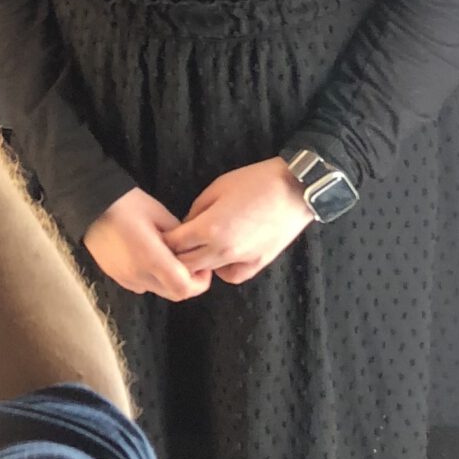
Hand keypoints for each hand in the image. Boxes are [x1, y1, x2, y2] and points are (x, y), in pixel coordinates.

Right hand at [84, 187, 212, 302]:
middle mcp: (138, 275)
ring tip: (169, 258)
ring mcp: (125, 278)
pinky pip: (142, 285)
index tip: (202, 266)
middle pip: (174, 294)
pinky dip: (153, 278)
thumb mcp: (160, 214)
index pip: (184, 288)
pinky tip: (150, 258)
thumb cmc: (126, 204)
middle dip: (188, 283)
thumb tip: (189, 249)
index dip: (200, 281)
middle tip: (191, 263)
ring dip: (169, 281)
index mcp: (151, 258)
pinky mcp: (116, 277)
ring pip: (158, 291)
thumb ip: (179, 236)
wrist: (90, 205)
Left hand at [165, 159, 311, 285]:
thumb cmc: (256, 182)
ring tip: (201, 247)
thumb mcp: (217, 188)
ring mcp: (241, 260)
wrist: (294, 190)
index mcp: (210, 228)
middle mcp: (223, 250)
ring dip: (199, 263)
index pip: (174, 244)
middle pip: (185, 265)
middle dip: (177, 255)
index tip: (164, 234)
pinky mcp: (257, 264)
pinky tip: (224, 254)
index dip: (165, 239)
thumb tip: (187, 226)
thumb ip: (197, 211)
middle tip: (178, 244)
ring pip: (207, 273)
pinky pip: (231, 276)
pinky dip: (223, 269)